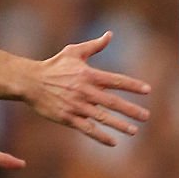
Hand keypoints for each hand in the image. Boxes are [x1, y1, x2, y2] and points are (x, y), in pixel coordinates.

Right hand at [26, 31, 150, 145]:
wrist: (31, 82)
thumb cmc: (54, 65)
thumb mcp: (74, 52)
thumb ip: (94, 45)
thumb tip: (110, 34)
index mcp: (88, 74)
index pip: (116, 80)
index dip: (133, 86)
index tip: (148, 90)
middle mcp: (85, 91)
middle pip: (113, 102)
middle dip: (131, 110)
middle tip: (146, 116)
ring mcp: (76, 106)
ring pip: (102, 118)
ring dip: (119, 125)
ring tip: (134, 131)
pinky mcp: (68, 118)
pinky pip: (87, 130)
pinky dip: (101, 137)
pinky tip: (113, 142)